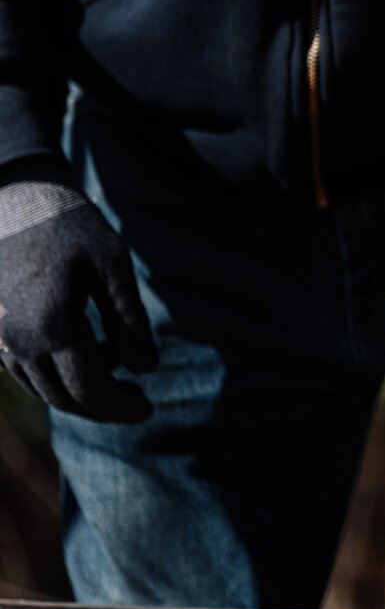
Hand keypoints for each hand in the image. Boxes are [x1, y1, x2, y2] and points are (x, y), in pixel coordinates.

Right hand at [0, 159, 157, 421]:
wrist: (13, 199)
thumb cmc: (70, 227)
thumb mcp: (113, 266)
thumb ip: (129, 320)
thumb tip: (145, 368)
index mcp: (52, 328)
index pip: (90, 390)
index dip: (120, 407)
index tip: (147, 409)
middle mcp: (18, 343)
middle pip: (64, 398)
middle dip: (104, 407)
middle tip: (138, 401)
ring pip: (42, 389)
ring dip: (80, 392)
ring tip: (118, 372)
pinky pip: (25, 371)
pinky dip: (56, 375)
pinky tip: (87, 353)